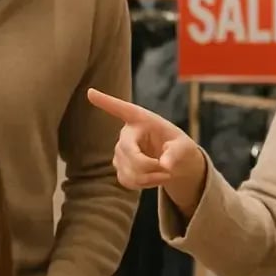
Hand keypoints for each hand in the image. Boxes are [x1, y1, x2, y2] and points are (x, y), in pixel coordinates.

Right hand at [87, 88, 205, 207]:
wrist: (174, 163)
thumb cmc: (179, 148)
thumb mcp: (185, 147)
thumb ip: (176, 153)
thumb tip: (165, 165)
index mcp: (142, 120)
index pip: (122, 109)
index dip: (105, 101)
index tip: (90, 92)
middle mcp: (127, 133)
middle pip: (127, 151)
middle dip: (148, 166)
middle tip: (168, 170)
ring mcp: (120, 151)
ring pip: (128, 170)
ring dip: (150, 177)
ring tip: (165, 174)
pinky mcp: (119, 167)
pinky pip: (127, 181)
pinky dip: (144, 184)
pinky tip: (154, 178)